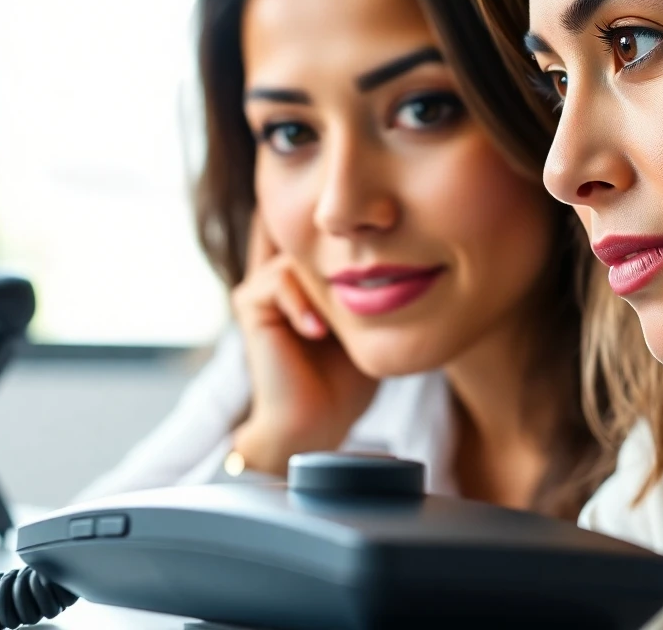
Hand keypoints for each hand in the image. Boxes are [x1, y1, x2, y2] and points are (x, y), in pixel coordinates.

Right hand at [229, 215, 377, 474]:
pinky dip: (303, 304)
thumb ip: (377, 290)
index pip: (330, 238)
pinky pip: (279, 279)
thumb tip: (412, 256)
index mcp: (311, 281)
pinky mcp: (250, 302)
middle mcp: (284, 278)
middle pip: (318, 240)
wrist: (314, 423)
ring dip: (325, 285)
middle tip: (364, 285)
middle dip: (341, 255)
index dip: (351, 241)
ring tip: (336, 323)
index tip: (378, 251)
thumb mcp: (370, 325)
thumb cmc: (348, 382)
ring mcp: (264, 288)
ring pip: (301, 255)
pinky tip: (316, 333)